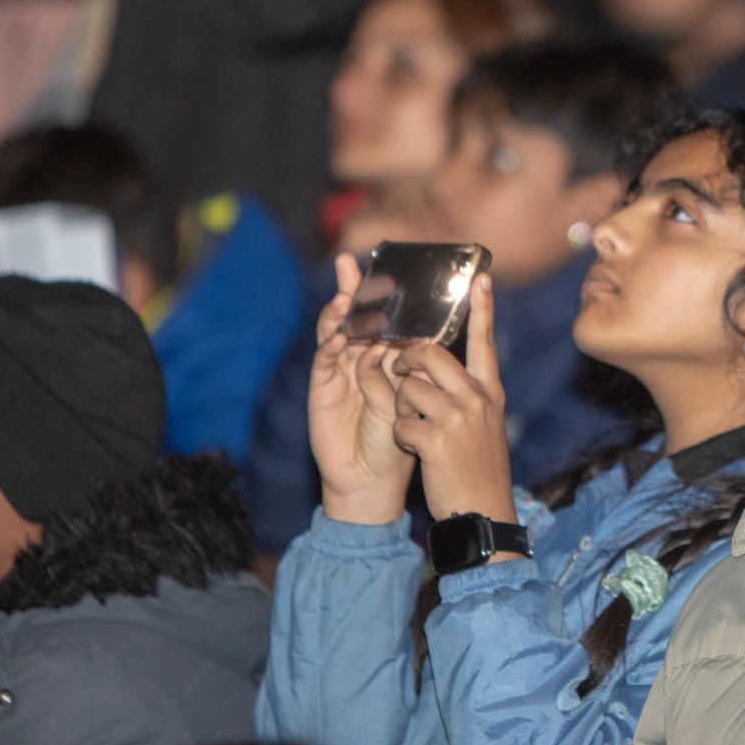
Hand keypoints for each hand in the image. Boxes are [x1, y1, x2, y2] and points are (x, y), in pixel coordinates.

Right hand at [310, 254, 416, 525]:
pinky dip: (330, 346)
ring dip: (338, 312)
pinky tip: (338, 336)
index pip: (385, 318)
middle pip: (355, 317)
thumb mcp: (415, 399)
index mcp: (388, 357)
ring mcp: (339, 371)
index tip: (390, 267)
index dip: (384, 294)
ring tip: (345, 294)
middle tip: (350, 264)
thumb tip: (423, 339)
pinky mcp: (322, 388)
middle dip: (352, 290)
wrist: (374, 480)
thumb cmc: (401, 441)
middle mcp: (361, 358)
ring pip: (335, 332)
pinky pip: (325, 361)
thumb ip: (412, 370)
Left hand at [389, 276, 520, 531]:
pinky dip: (400, 435)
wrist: (483, 514)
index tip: (481, 279)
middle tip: (399, 371)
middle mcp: (477, 399)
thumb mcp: (485, 425)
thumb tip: (441, 369)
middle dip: (406, 360)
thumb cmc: (478, 470)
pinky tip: (415, 450)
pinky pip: (401, 421)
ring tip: (413, 425)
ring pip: (409, 387)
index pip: (485, 342)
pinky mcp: (436, 441)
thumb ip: (469, 395)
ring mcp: (458, 419)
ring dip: (401, 405)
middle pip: (431, 354)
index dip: (483, 309)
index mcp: (489, 392)